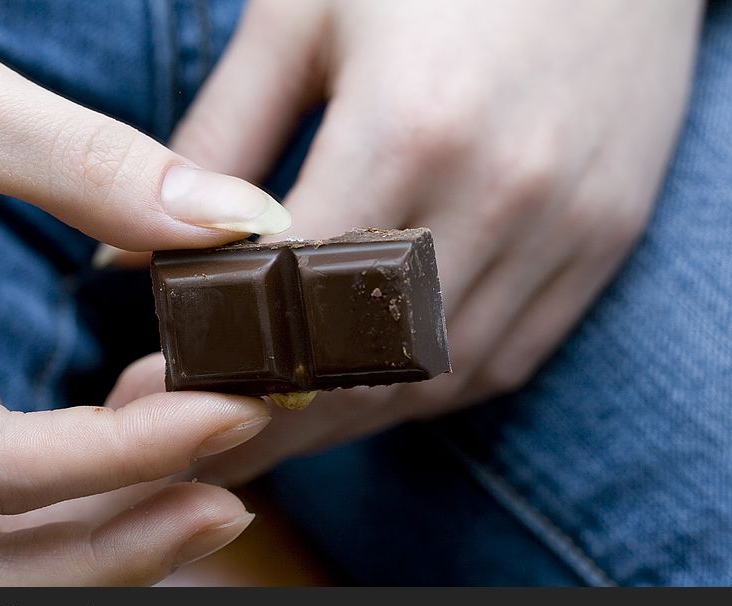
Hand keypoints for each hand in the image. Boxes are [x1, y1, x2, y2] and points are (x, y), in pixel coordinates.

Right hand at [0, 0, 290, 583]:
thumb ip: (89, 166)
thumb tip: (238, 221)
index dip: (125, 457)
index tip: (232, 410)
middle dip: (118, 545)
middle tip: (228, 506)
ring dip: (111, 524)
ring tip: (212, 461)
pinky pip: (5, 476)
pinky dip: (92, 468)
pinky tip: (158, 410)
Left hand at [156, 0, 702, 483]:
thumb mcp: (302, 19)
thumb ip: (215, 142)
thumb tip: (129, 261)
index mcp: (408, 126)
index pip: (291, 297)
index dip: (215, 363)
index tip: (153, 396)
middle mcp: (497, 193)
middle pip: (364, 364)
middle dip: (274, 419)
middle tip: (210, 438)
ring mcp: (565, 226)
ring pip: (436, 378)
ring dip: (351, 418)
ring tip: (284, 425)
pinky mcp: (602, 239)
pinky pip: (505, 358)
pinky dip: (430, 390)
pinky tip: (379, 389)